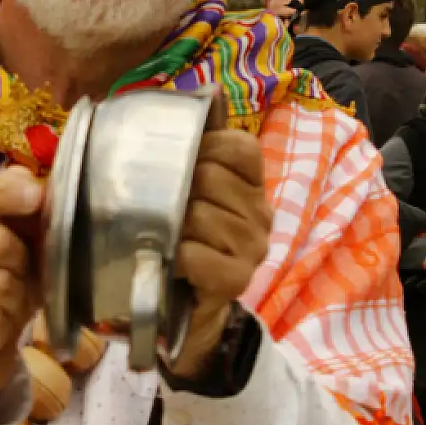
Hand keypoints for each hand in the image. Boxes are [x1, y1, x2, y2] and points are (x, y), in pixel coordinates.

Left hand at [168, 125, 273, 379]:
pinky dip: (176, 255)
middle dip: (177, 190)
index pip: (240, 147)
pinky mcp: (236, 280)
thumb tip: (178, 113)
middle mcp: (261, 215)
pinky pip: (196, 253)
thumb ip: (190, 160)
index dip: (203, 148)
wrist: (187, 311)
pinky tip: (172, 262)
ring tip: (167, 238)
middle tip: (164, 210)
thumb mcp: (190, 197)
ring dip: (173, 226)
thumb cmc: (182, 243)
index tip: (182, 168)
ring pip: (201, 214)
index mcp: (253, 187)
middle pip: (212, 177)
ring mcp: (252, 249)